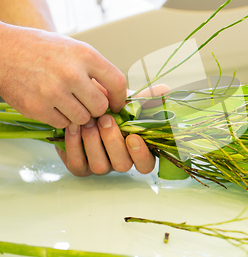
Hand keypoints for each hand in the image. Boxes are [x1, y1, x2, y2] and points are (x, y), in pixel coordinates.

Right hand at [0, 22, 126, 127]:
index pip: (117, 82)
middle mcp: (71, 73)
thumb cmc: (40, 49)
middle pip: (100, 106)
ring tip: (68, 103)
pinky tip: (53, 105)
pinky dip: (60, 119)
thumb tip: (113, 96)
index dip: (120, 97)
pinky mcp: (37, 107)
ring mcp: (53, 92)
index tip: (117, 103)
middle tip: (87, 104)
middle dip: (97, 108)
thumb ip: (94, 71)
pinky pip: (62, 124)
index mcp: (84, 55)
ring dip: (79, 115)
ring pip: (83, 119)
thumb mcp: (72, 49)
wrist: (2, 51)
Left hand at [56, 85, 170, 175]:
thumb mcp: (128, 101)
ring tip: (89, 121)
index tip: (133, 137)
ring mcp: (99, 166)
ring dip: (93, 142)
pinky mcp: (79, 166)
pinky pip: (77, 163)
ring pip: (100, 166)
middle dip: (113, 142)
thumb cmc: (109, 107)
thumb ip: (146, 98)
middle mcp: (119, 161)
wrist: (79, 106)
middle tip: (105, 119)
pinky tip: (74, 126)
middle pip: (123, 165)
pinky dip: (74, 144)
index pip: (146, 165)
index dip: (141, 155)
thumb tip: (165, 89)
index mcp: (136, 150)